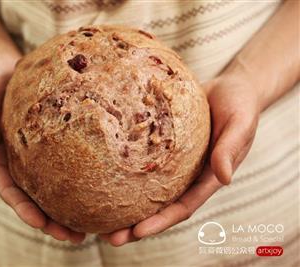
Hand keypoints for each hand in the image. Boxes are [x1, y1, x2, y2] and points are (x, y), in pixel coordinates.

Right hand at [0, 55, 85, 243]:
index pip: (12, 192)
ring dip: (74, 203)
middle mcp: (21, 160)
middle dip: (54, 219)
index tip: (42, 225)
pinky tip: (102, 180)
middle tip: (75, 237)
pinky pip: (70, 154)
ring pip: (58, 181)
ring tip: (96, 222)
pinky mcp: (56, 134)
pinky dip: (83, 171)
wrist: (1, 65)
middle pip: (39, 195)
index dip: (25, 210)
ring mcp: (39, 150)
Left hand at [99, 73, 260, 245]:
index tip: (137, 232)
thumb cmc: (239, 105)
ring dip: (125, 207)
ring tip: (98, 220)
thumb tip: (225, 178)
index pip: (183, 207)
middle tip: (109, 238)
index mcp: (207, 178)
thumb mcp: (240, 124)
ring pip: (147, 191)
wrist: (230, 88)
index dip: (161, 221)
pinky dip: (125, 175)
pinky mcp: (162, 148)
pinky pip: (142, 164)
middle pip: (160, 207)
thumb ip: (231, 149)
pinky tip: (102, 177)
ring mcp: (174, 164)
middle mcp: (188, 176)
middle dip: (136, 225)